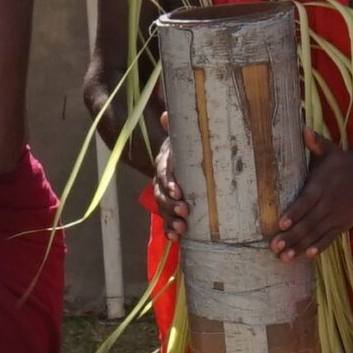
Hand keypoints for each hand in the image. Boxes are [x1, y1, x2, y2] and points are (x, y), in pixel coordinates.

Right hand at [152, 113, 189, 239]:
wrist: (190, 158)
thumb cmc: (190, 148)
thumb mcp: (185, 137)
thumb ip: (177, 126)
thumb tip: (166, 114)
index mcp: (165, 163)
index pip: (164, 173)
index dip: (169, 182)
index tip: (178, 191)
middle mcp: (162, 180)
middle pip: (161, 195)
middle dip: (171, 205)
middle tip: (185, 211)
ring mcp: (165, 196)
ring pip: (163, 209)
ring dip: (171, 220)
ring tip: (183, 229)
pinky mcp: (171, 208)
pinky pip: (166, 221)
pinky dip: (169, 231)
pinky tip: (176, 238)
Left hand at [271, 133, 352, 261]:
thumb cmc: (342, 163)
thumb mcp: (330, 150)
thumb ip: (316, 143)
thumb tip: (304, 130)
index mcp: (322, 185)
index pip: (306, 201)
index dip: (294, 213)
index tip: (281, 224)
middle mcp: (329, 203)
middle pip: (308, 222)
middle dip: (291, 236)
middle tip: (274, 247)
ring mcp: (336, 216)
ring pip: (316, 234)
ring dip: (300, 246)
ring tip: (284, 258)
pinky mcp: (342, 225)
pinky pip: (330, 238)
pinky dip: (319, 247)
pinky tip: (307, 256)